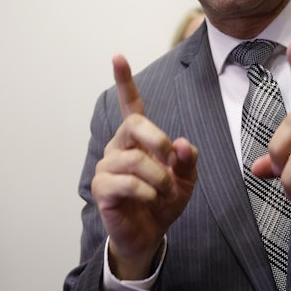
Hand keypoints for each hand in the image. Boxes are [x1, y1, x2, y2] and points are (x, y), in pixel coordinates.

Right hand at [91, 54, 197, 279]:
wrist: (150, 235)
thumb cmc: (164, 201)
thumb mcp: (187, 179)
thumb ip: (187, 159)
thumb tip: (182, 143)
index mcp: (138, 139)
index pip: (130, 105)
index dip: (125, 81)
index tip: (118, 56)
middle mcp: (118, 147)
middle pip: (135, 124)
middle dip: (159, 140)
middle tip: (172, 160)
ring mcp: (107, 167)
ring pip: (135, 160)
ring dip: (159, 178)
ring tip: (166, 192)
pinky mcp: (102, 188)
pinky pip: (127, 183)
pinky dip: (147, 193)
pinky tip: (151, 201)